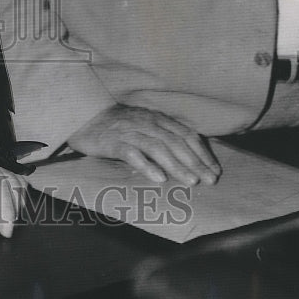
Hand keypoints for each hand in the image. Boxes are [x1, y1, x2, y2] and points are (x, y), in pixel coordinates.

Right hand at [67, 104, 220, 185]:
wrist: (84, 117)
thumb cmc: (118, 125)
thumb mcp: (144, 124)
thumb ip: (163, 135)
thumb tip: (189, 157)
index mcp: (157, 119)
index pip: (186, 134)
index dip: (203, 153)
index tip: (214, 171)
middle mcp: (147, 123)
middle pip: (176, 142)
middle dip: (195, 162)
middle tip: (209, 181)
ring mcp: (130, 132)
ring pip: (158, 148)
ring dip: (177, 165)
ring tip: (191, 181)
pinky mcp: (114, 142)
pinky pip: (132, 153)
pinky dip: (146, 166)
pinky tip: (158, 178)